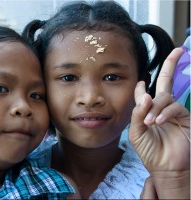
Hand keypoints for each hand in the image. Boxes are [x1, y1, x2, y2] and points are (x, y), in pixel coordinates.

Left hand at [129, 48, 189, 198]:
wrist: (165, 168)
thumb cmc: (149, 151)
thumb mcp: (136, 132)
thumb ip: (137, 113)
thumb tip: (145, 93)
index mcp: (149, 110)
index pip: (146, 93)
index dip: (142, 87)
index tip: (142, 82)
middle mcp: (163, 108)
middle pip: (167, 82)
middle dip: (172, 65)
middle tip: (178, 50)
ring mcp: (175, 112)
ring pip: (166, 98)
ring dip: (156, 108)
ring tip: (150, 123)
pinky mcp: (186, 118)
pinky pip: (175, 108)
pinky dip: (165, 113)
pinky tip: (158, 122)